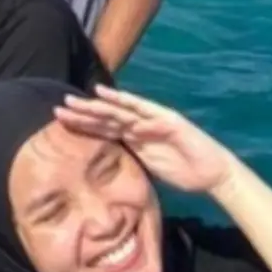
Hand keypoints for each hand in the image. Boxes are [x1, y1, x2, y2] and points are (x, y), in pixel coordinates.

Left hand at [54, 86, 239, 196]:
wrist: (211, 173)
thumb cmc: (181, 171)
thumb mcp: (147, 166)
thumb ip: (129, 157)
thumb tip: (101, 165)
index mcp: (134, 135)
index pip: (103, 127)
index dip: (82, 122)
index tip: (59, 119)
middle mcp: (142, 124)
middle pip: (108, 116)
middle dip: (85, 111)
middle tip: (60, 106)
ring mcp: (156, 121)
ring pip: (124, 112)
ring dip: (103, 105)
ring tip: (82, 99)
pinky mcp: (172, 122)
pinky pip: (148, 115)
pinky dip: (130, 107)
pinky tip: (112, 98)